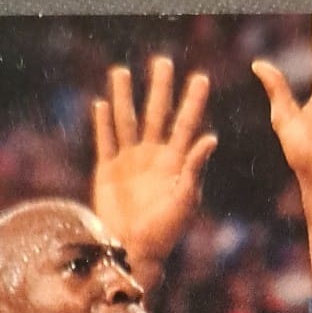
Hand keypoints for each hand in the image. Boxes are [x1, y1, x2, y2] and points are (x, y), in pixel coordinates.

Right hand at [91, 56, 217, 278]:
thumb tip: (211, 137)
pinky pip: (105, 141)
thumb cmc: (164, 232)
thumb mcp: (184, 200)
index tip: (200, 78)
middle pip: (156, 114)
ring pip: (126, 121)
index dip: (192, 102)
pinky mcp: (108, 171)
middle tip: (162, 62)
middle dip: (159, 88)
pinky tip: (101, 104)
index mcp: (175, 162)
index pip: (185, 124)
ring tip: (121, 72)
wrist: (133, 250)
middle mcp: (153, 156)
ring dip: (124, 97)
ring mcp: (129, 161)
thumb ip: (195, 168)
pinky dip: (102, 123)